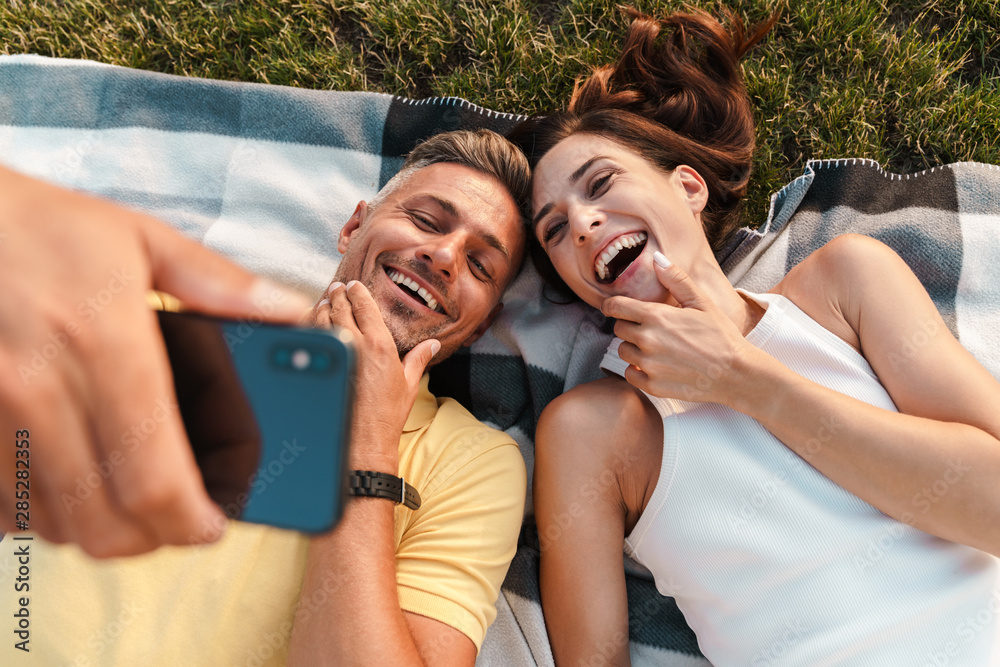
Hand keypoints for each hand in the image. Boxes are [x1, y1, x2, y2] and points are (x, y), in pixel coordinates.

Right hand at [0, 165, 312, 556]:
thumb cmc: (46, 227)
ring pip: (53, 522)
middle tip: (176, 517)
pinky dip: (41, 509)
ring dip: (99, 524)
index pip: (154, 478)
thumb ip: (222, 285)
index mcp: (107, 344)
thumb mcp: (143, 238)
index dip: (191, 521)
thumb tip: (290, 311)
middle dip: (153, 537)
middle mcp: (42, 388)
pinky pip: (3, 504)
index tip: (211, 524)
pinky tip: (69, 478)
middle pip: (104, 521)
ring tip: (128, 496)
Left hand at [311, 281, 438, 469]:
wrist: (366, 439)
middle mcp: (357, 345)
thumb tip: (433, 344)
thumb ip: (419, 358)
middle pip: (340, 308)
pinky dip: (311, 327)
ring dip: (321, 307)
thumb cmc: (388, 414)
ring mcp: (335, 356)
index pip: (364, 306)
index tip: (352, 284)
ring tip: (323, 302)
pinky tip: (312, 324)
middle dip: (336, 294)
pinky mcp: (322, 368)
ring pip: (322, 320)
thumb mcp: (409, 384)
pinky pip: (312, 339)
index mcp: (380, 344)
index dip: (357, 291)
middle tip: (335, 288)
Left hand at [600, 254, 754, 403]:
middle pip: (619, 329)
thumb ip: (677, 280)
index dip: (613, 306)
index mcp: (656, 316)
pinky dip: (638, 370)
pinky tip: (657, 366)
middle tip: (651, 330)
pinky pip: (630, 374)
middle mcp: (647, 340)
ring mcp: (648, 365)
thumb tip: (657, 259)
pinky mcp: (652, 386)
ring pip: (623, 352)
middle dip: (630, 327)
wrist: (736, 373)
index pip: (616, 307)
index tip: (615, 308)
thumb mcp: (702, 302)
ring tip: (657, 348)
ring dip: (634, 349)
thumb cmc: (721, 336)